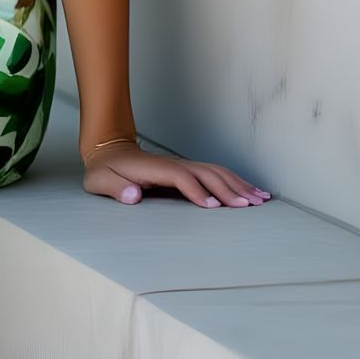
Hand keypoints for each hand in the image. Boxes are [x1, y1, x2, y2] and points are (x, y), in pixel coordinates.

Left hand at [81, 140, 271, 207]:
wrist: (108, 150)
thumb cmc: (104, 170)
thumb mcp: (99, 180)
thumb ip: (115, 188)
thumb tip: (133, 195)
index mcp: (153, 168)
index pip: (180, 177)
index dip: (197, 191)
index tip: (213, 208)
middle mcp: (172, 164)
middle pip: (205, 173)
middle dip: (228, 189)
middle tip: (250, 206)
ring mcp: (181, 165)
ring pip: (215, 171)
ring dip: (237, 184)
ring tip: (260, 199)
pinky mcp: (187, 169)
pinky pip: (214, 173)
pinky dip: (234, 181)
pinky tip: (250, 191)